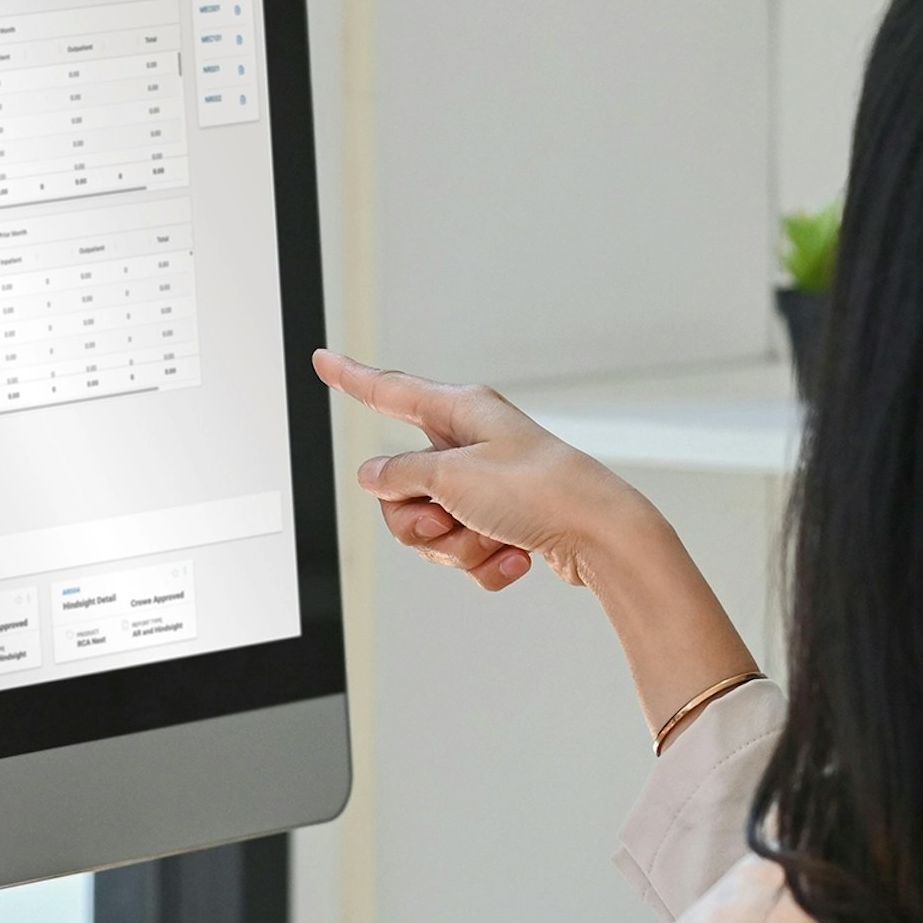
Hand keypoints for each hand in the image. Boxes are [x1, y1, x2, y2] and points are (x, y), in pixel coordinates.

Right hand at [309, 350, 653, 592]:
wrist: (601, 536)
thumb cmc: (539, 490)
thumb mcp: (453, 477)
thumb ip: (400, 476)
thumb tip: (373, 477)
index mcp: (460, 411)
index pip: (389, 391)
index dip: (351, 377)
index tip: (322, 360)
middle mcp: (471, 443)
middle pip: (402, 488)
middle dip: (418, 521)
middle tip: (446, 522)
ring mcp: (487, 485)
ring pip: (432, 527)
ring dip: (456, 546)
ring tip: (491, 540)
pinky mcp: (505, 522)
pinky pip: (468, 551)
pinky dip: (487, 563)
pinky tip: (516, 558)